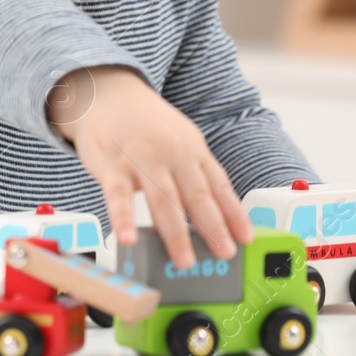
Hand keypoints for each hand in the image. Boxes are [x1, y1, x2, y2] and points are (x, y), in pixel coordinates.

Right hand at [46, 65, 250, 270]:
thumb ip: (194, 176)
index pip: (219, 185)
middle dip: (212, 227)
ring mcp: (142, 159)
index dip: (234, 213)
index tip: (247, 238)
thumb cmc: (148, 126)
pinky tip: (129, 239)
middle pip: (196, 195)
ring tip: (184, 260)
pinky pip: (119, 196)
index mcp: (193, 149)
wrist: (108, 95)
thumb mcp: (181, 141)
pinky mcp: (112, 166)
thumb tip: (213, 218)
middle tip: (224, 254)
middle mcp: (172, 154)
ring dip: (175, 233)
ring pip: (162, 199)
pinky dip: (124, 218)